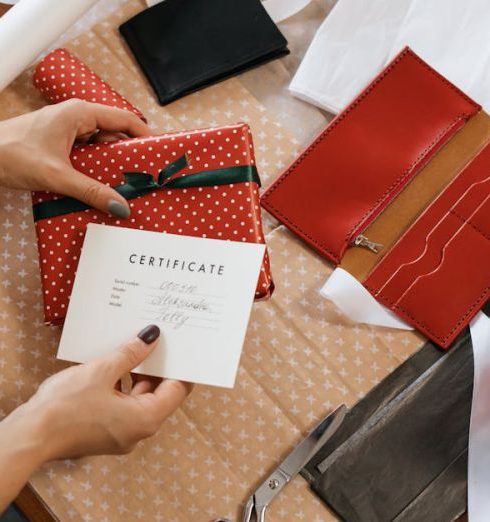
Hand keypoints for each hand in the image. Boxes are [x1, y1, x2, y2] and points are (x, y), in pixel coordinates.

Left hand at [0, 100, 150, 217]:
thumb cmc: (10, 154)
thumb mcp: (57, 175)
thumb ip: (91, 191)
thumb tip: (121, 206)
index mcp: (79, 113)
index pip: (124, 119)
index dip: (145, 134)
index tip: (161, 152)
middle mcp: (76, 119)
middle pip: (115, 134)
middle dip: (132, 154)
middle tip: (148, 174)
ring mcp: (67, 131)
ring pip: (102, 146)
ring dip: (114, 163)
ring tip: (131, 182)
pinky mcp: (60, 145)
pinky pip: (88, 154)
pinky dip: (98, 168)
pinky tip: (105, 184)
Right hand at [6, 325, 190, 460]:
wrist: (30, 435)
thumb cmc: (66, 406)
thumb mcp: (102, 371)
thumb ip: (130, 354)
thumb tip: (151, 337)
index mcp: (145, 419)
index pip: (177, 391)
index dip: (181, 368)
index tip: (182, 349)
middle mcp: (138, 431)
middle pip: (160, 395)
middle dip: (158, 369)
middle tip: (158, 343)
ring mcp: (122, 435)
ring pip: (141, 400)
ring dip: (140, 376)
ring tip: (137, 349)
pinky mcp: (106, 433)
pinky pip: (125, 406)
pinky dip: (124, 387)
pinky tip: (116, 367)